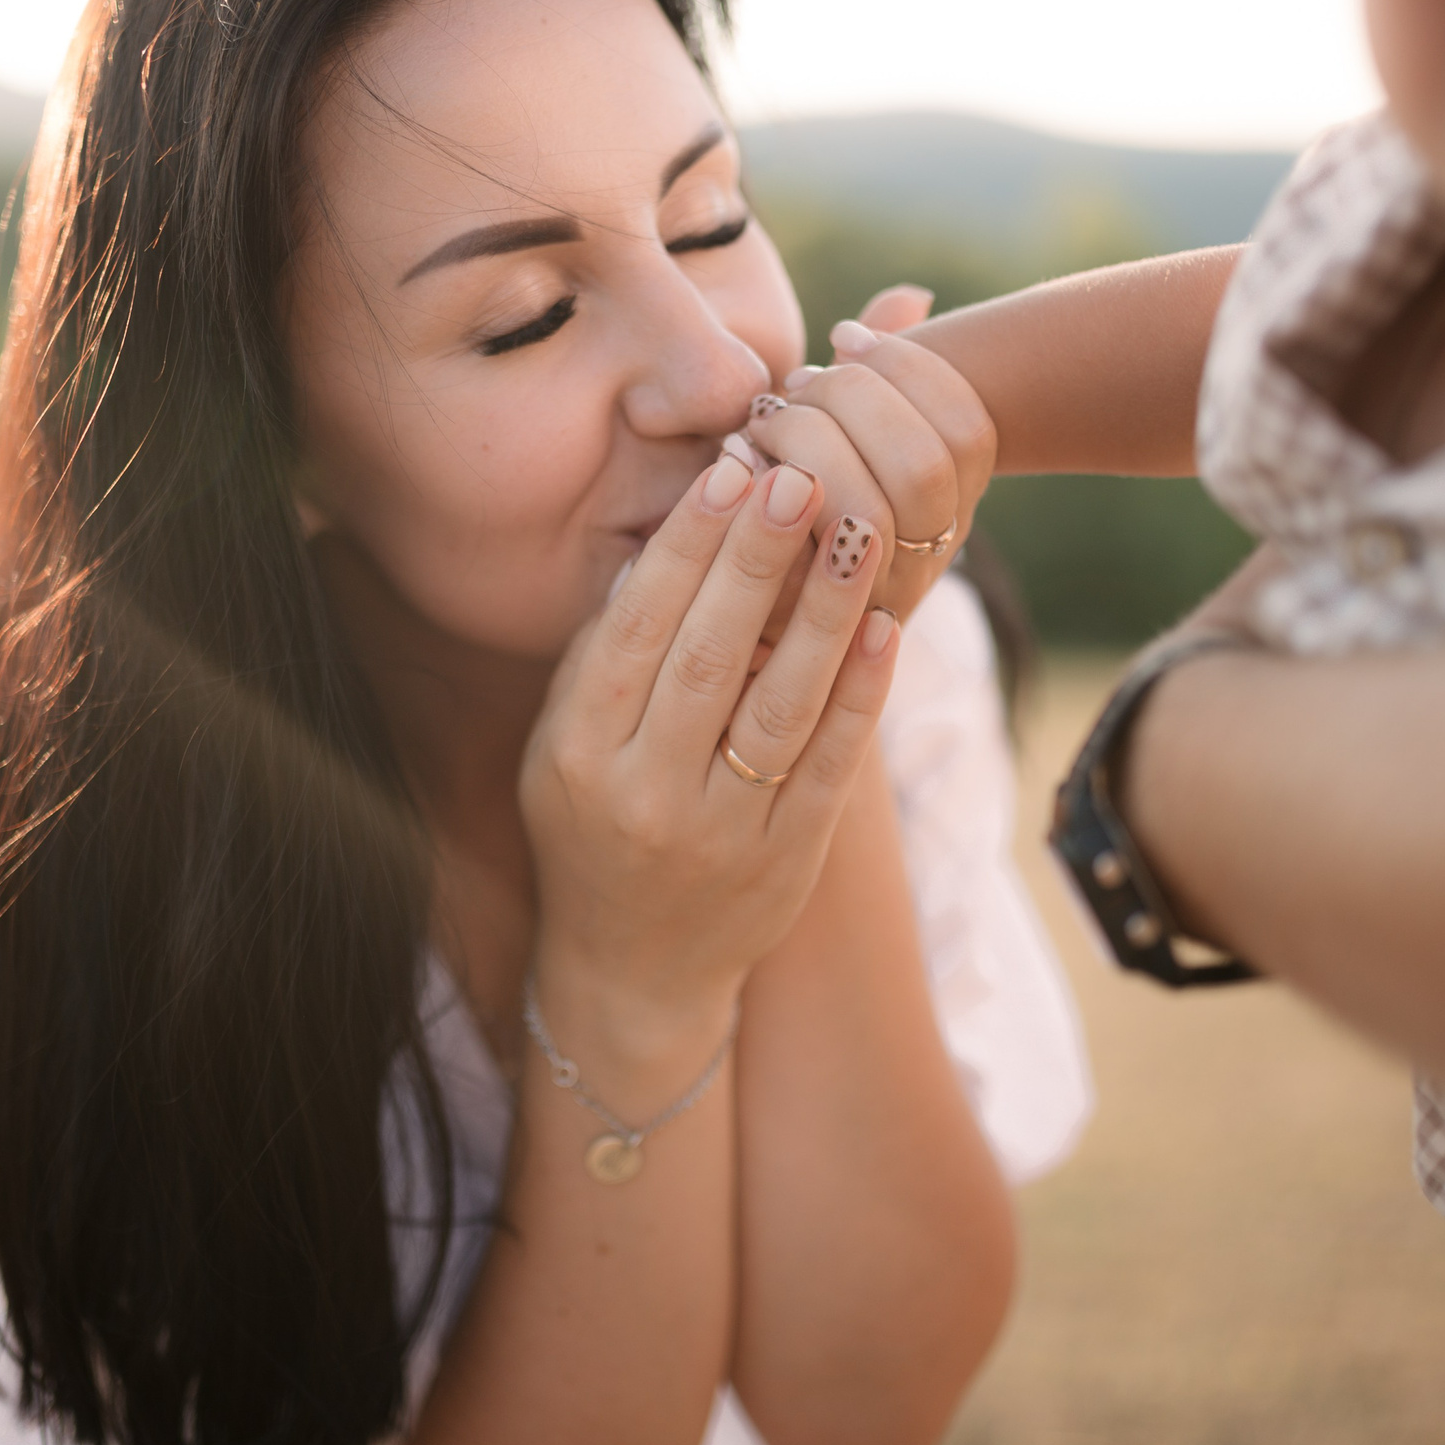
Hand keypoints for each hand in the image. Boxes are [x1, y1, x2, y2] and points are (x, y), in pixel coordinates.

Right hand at [520, 449, 900, 1055]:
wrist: (632, 971)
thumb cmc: (592, 829)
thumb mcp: (559, 749)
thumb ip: (601, 658)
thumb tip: (660, 546)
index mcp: (578, 754)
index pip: (636, 630)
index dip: (685, 548)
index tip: (728, 474)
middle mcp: (646, 793)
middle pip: (709, 658)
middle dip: (756, 560)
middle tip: (800, 476)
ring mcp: (721, 832)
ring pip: (779, 706)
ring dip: (823, 613)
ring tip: (859, 529)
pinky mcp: (787, 861)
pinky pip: (831, 765)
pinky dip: (860, 694)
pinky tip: (885, 628)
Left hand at [742, 285, 997, 620]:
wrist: (733, 602)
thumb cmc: (789, 484)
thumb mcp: (834, 420)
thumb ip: (871, 366)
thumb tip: (911, 294)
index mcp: (950, 500)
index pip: (968, 430)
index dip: (911, 366)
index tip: (842, 332)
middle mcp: (927, 555)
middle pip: (924, 465)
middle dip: (854, 401)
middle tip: (796, 385)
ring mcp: (874, 599)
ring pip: (867, 512)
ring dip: (809, 443)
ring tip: (764, 421)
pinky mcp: (805, 627)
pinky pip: (794, 559)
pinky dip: (761, 491)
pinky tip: (735, 461)